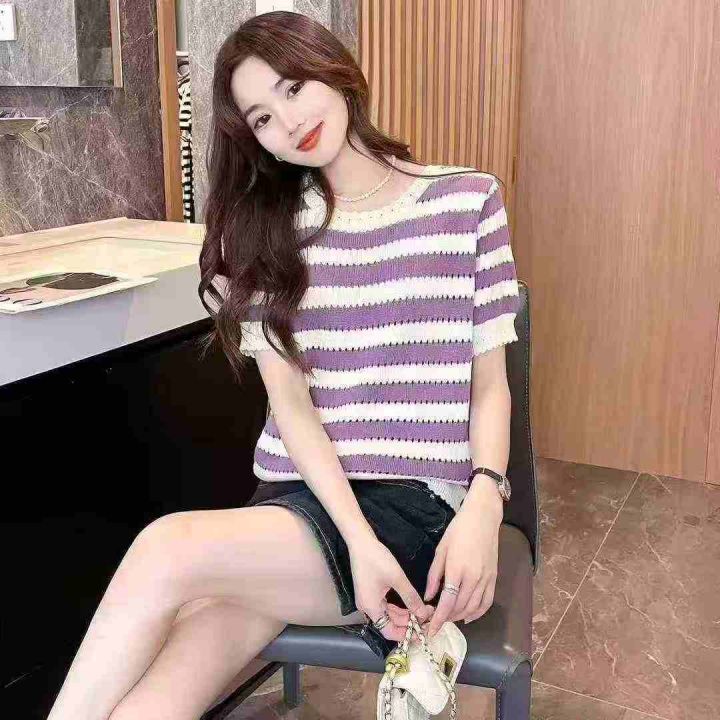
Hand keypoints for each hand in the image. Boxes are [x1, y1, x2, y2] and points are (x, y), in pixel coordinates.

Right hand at [348, 537, 435, 641]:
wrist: (361, 542)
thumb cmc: (377, 559)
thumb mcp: (397, 578)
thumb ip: (411, 598)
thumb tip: (423, 614)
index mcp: (371, 608)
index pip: (388, 632)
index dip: (405, 635)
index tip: (421, 633)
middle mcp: (368, 607)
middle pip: (389, 623)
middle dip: (408, 622)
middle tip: (427, 617)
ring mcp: (368, 600)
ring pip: (389, 615)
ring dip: (405, 614)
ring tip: (422, 610)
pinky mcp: (370, 592)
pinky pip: (385, 606)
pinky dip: (398, 607)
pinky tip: (411, 604)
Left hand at [423, 500, 501, 635]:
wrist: (483, 518)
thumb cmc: (459, 530)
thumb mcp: (441, 550)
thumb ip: (434, 575)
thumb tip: (428, 597)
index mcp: (457, 570)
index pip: (447, 602)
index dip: (438, 619)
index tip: (430, 631)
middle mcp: (474, 578)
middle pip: (460, 608)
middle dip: (447, 619)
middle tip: (435, 623)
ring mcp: (486, 579)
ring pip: (474, 608)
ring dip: (460, 617)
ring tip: (448, 619)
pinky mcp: (494, 578)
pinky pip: (487, 602)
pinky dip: (478, 613)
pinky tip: (468, 616)